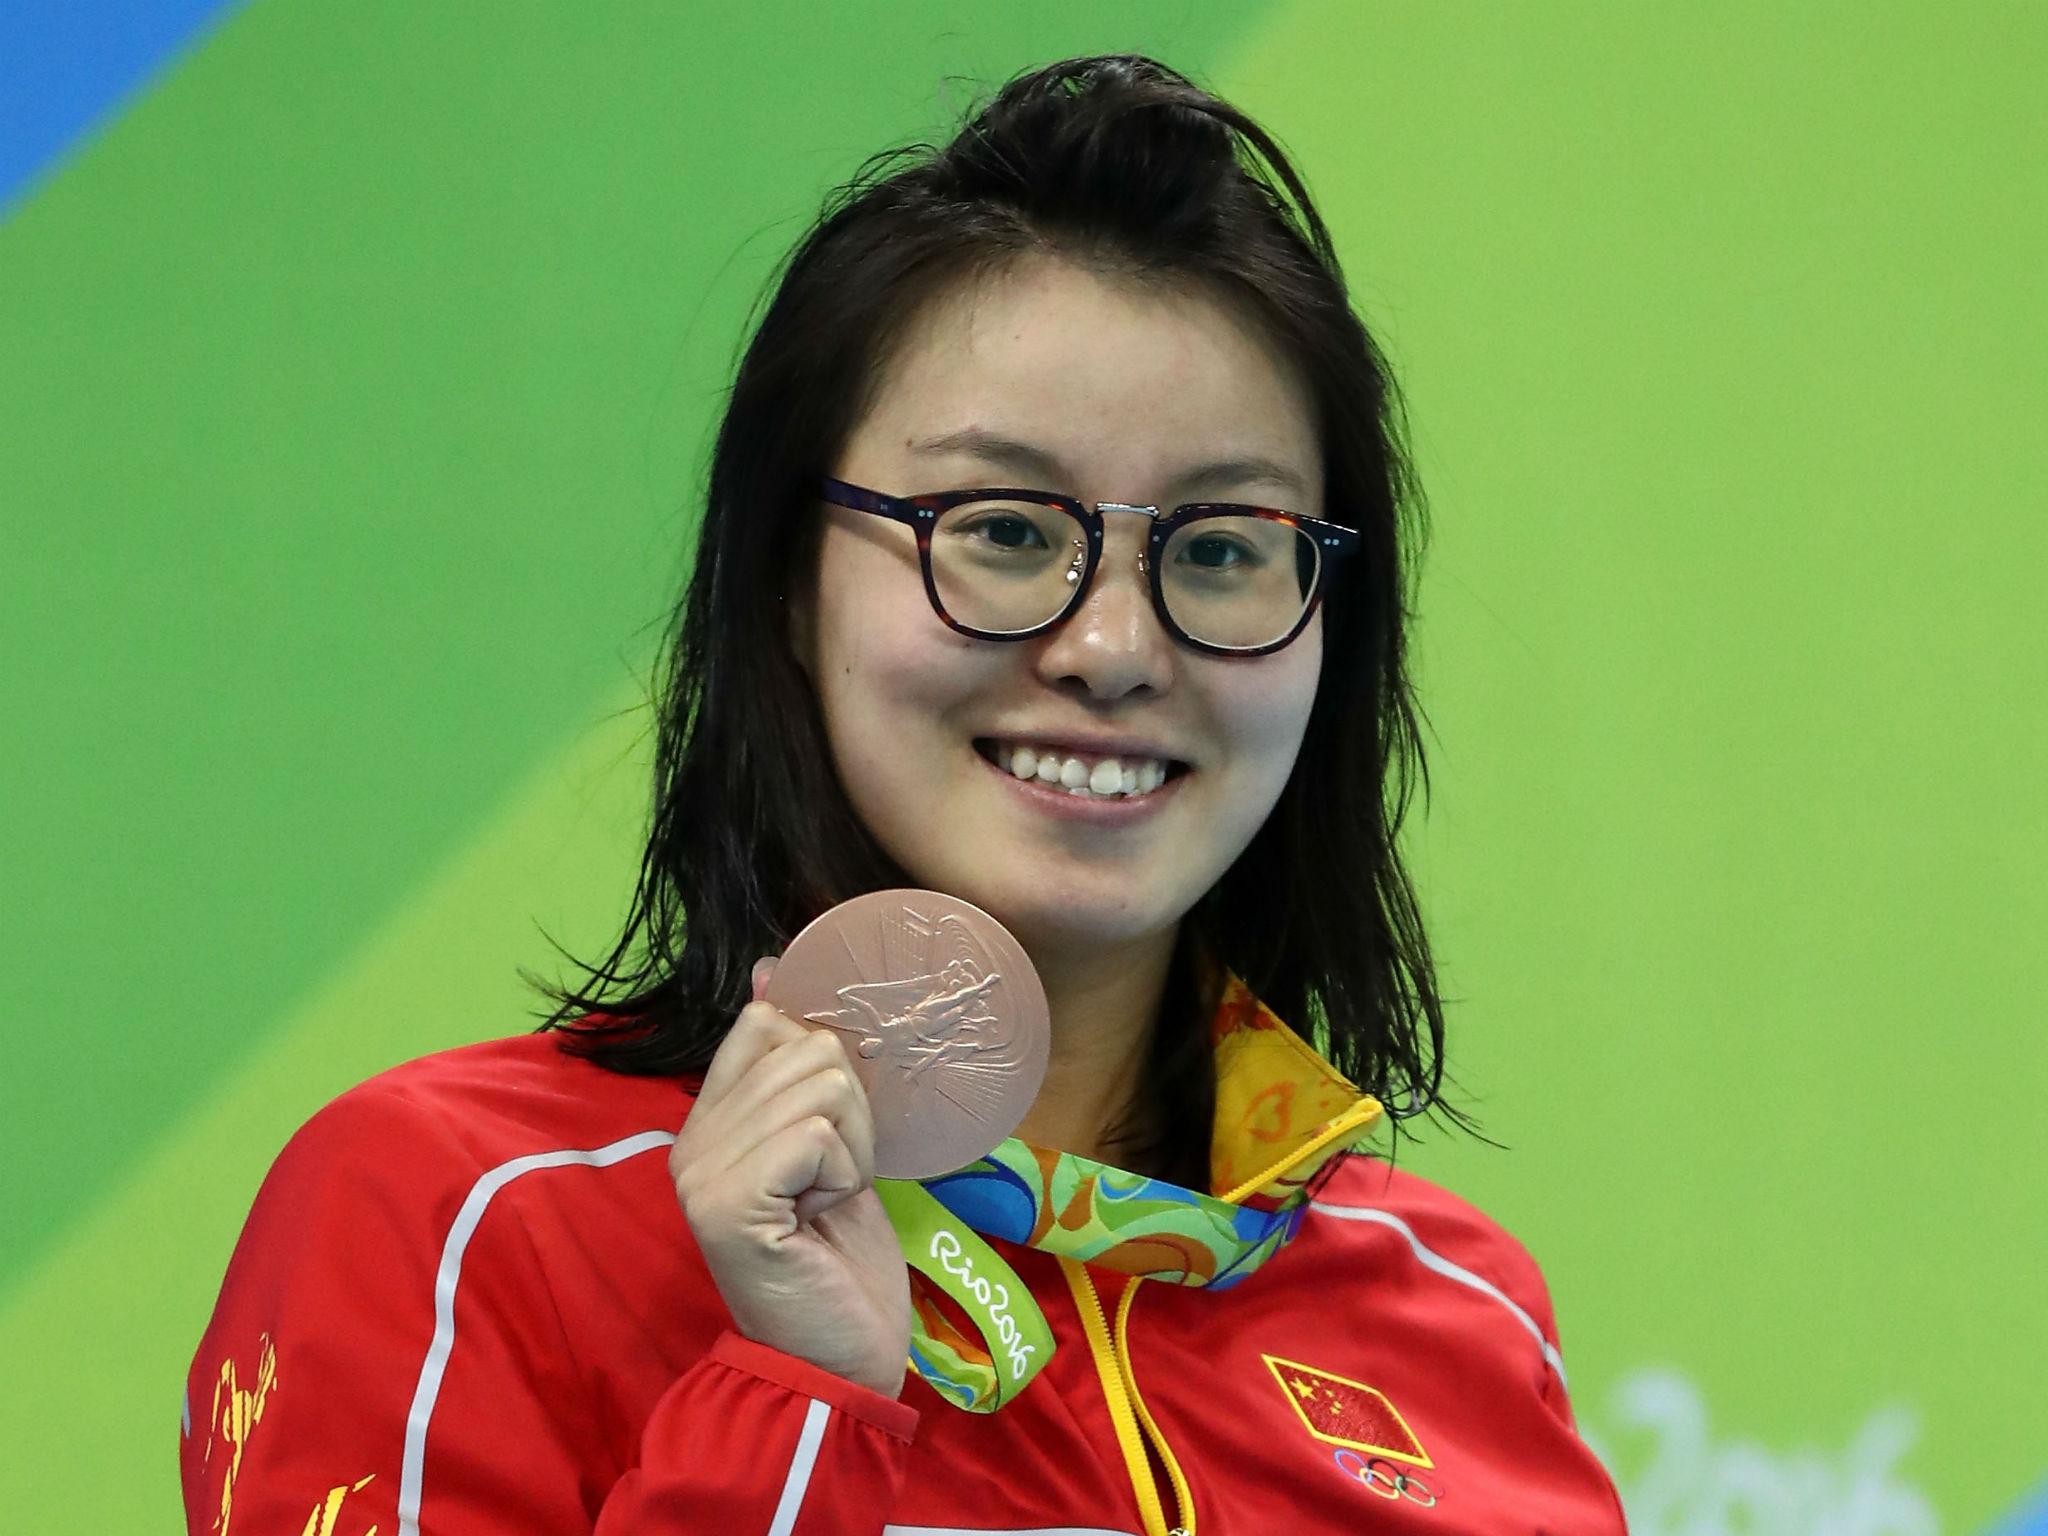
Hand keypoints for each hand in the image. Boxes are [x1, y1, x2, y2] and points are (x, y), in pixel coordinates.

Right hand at [668, 957, 911, 1397]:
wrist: (840, 1361)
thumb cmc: (840, 1259)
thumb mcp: (826, 1146)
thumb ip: (799, 1069)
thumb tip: (775, 964)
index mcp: (707, 1122)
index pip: (764, 1022)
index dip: (822, 1058)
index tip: (830, 1127)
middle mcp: (691, 1142)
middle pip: (808, 1046)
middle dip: (852, 1112)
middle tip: (833, 1181)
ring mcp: (704, 1174)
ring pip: (822, 1085)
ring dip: (854, 1146)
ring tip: (828, 1199)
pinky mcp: (730, 1204)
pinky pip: (817, 1135)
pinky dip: (845, 1172)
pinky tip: (822, 1216)